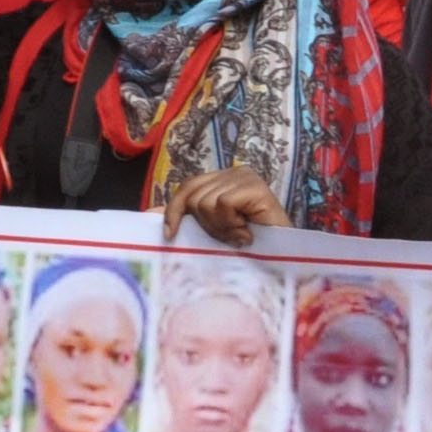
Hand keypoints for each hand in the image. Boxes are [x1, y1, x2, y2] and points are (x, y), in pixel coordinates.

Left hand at [164, 165, 286, 247]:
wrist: (285, 259)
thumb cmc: (251, 247)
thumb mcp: (211, 230)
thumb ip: (185, 217)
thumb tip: (146, 214)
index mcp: (223, 179)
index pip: (187, 187)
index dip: (175, 211)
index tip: (170, 235)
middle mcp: (234, 172)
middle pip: (193, 195)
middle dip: (205, 224)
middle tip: (227, 237)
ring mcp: (246, 177)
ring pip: (206, 202)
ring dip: (221, 228)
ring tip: (240, 236)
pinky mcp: (256, 187)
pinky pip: (223, 204)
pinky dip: (231, 225)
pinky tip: (247, 234)